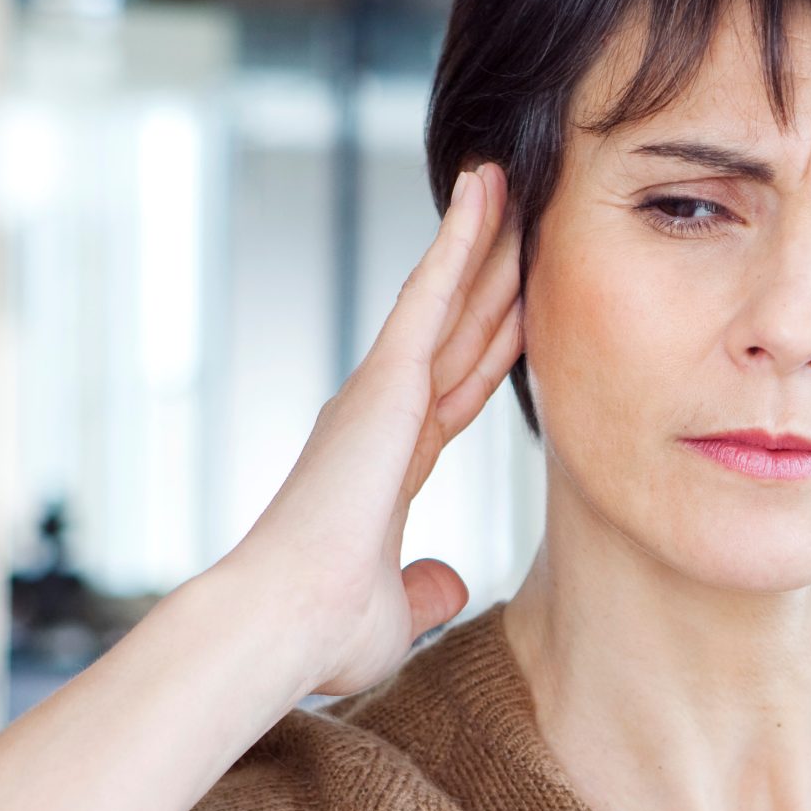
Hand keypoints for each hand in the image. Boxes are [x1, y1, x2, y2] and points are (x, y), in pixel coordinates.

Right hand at [210, 161, 523, 696]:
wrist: (284, 622)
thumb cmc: (324, 631)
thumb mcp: (395, 611)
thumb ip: (425, 588)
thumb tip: (451, 584)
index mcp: (388, 465)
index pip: (456, 389)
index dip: (490, 343)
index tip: (520, 305)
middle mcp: (381, 417)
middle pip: (458, 330)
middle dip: (492, 275)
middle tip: (525, 215)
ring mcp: (380, 392)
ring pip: (446, 296)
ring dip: (479, 236)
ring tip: (508, 179)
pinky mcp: (382, 380)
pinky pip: (430, 294)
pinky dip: (457, 241)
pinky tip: (481, 193)